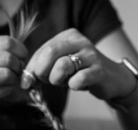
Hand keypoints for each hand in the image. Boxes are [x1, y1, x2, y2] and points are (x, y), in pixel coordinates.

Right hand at [0, 36, 27, 120]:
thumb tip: (19, 53)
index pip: (6, 42)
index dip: (20, 51)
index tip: (21, 58)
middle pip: (8, 58)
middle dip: (18, 67)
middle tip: (16, 72)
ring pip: (6, 75)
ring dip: (13, 80)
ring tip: (8, 82)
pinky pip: (2, 91)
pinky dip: (6, 91)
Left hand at [21, 29, 135, 101]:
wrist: (112, 79)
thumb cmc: (82, 73)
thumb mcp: (61, 66)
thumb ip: (42, 68)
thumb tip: (24, 81)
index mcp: (69, 36)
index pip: (43, 49)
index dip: (32, 67)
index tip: (29, 82)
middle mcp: (80, 41)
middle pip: (50, 53)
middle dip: (42, 72)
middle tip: (46, 82)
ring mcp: (91, 55)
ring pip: (63, 66)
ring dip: (58, 80)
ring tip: (64, 82)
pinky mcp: (100, 71)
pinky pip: (79, 79)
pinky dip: (74, 86)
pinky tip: (78, 85)